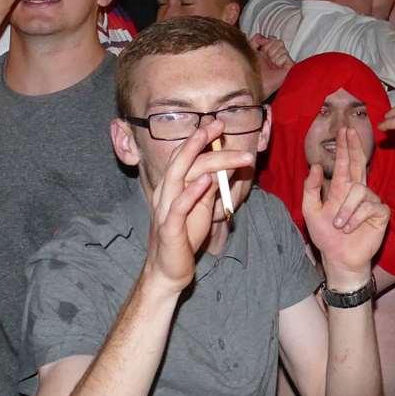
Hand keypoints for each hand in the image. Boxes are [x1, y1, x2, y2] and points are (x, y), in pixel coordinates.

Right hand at [145, 122, 255, 291]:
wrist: (168, 271)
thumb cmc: (185, 237)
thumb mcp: (202, 208)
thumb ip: (212, 187)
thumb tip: (229, 166)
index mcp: (171, 188)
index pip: (183, 157)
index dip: (198, 139)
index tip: (217, 124)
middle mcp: (165, 194)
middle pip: (180, 161)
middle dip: (198, 140)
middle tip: (217, 124)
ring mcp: (165, 210)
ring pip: (178, 177)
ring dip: (198, 158)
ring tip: (210, 139)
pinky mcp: (170, 229)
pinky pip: (178, 207)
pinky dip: (192, 192)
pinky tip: (206, 181)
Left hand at [250, 34, 293, 97]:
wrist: (253, 83)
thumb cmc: (250, 71)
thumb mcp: (249, 50)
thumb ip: (256, 39)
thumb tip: (264, 36)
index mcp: (266, 53)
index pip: (272, 39)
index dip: (266, 42)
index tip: (261, 49)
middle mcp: (275, 56)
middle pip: (278, 41)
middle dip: (269, 48)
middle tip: (266, 57)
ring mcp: (283, 61)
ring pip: (282, 47)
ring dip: (273, 55)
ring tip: (270, 63)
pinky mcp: (289, 67)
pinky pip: (286, 55)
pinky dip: (279, 59)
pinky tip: (276, 66)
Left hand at [303, 126, 389, 282]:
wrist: (339, 258)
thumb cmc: (326, 236)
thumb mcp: (310, 212)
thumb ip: (310, 189)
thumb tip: (314, 166)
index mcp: (341, 189)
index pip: (344, 163)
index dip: (345, 146)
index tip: (345, 130)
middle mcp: (358, 191)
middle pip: (358, 163)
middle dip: (353, 146)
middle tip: (350, 129)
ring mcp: (371, 201)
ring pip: (359, 191)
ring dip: (345, 209)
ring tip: (339, 225)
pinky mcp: (381, 213)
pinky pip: (369, 206)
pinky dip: (355, 218)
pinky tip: (350, 228)